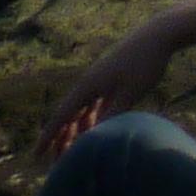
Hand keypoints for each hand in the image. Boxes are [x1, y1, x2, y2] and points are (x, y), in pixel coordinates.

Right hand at [40, 26, 167, 156]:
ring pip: (83, 109)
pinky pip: (96, 102)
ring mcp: (100, 79)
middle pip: (69, 115)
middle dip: (62, 138)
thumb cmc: (145, 63)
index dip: (48, 138)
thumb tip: (94, 137)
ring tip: (75, 150)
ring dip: (78, 129)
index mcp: (87, 86)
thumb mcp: (129, 93)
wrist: (160, 33)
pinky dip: (92, 117)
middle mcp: (89, 83)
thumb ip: (112, 116)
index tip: (35, 156)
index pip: (61, 117)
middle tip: (57, 161)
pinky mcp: (113, 77)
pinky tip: (95, 129)